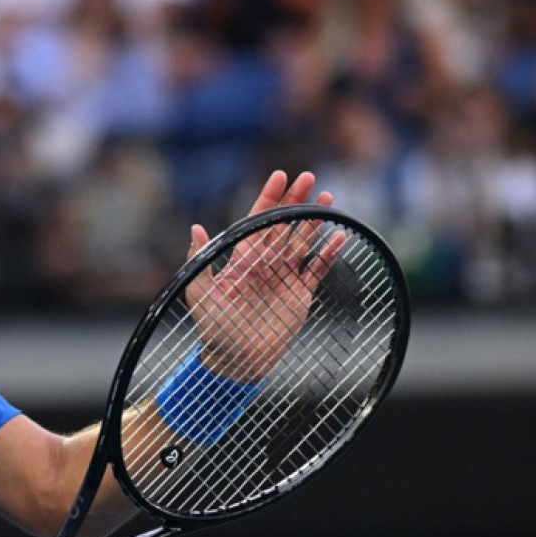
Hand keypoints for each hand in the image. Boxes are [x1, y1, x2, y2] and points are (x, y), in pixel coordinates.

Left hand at [186, 170, 342, 380]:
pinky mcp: (299, 295)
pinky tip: (339, 236)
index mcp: (241, 259)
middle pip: (283, 225)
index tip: (280, 176)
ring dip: (314, 220)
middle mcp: (264, 263)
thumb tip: (196, 228)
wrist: (235, 361)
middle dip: (295, 200)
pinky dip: (328, 254)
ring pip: (302, 241)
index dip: (268, 198)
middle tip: (310, 176)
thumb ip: (198, 260)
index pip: (256, 221)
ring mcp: (283, 277)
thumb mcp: (199, 293)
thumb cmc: (212, 329)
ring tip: (327, 197)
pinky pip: (317, 269)